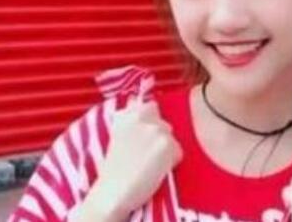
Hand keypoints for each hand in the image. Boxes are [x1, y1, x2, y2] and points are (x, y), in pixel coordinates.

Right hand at [80, 100, 182, 220]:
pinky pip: (178, 152)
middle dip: (159, 137)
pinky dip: (171, 162)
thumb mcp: (117, 134)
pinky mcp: (168, 144)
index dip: (151, 122)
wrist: (113, 192)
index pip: (151, 107)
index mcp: (128, 113)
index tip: (144, 136)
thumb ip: (129, 116)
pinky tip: (156, 171)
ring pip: (171, 138)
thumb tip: (136, 100)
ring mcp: (157, 129)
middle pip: (164, 124)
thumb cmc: (113, 168)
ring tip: (148, 164)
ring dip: (165, 149)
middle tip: (145, 155)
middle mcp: (143, 117)